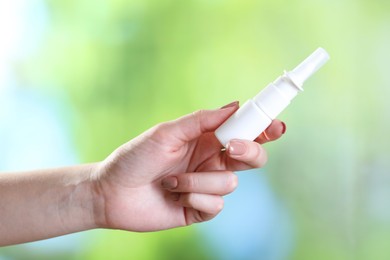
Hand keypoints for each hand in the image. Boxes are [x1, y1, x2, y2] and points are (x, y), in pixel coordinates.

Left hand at [92, 101, 285, 230]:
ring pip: (229, 183)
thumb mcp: (167, 132)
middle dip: (248, 151)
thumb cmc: (135, 157)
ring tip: (170, 180)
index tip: (277, 124)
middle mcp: (211, 161)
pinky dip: (193, 197)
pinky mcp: (201, 208)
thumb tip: (234, 105)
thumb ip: (202, 120)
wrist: (112, 192)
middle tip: (228, 147)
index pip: (243, 131)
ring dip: (197, 180)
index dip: (263, 127)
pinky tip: (173, 195)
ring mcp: (207, 185)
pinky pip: (216, 204)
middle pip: (251, 157)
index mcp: (206, 139)